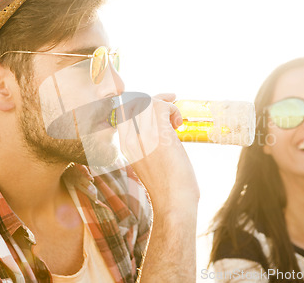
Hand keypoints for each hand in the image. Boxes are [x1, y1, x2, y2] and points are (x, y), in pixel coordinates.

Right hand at [117, 93, 199, 213]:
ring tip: (176, 122)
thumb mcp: (151, 161)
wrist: (173, 204)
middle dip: (155, 98)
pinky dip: (173, 109)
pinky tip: (178, 125)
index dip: (141, 101)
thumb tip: (165, 126)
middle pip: (135, 102)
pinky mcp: (159, 137)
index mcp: (125, 145)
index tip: (160, 102)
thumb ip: (150, 143)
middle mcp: (130, 138)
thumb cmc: (167, 187)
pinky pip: (162, 107)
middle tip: (171, 103)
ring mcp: (143, 136)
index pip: (124, 111)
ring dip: (166, 105)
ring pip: (148, 101)